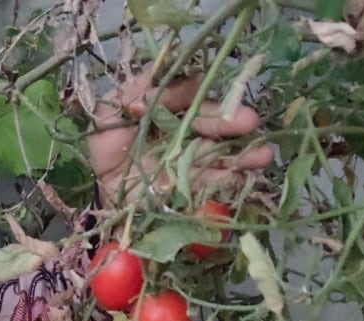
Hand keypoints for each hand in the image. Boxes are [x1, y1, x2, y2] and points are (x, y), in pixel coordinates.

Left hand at [87, 71, 274, 207]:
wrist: (99, 189)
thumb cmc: (106, 144)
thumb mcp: (113, 108)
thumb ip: (137, 90)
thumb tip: (160, 85)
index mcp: (171, 112)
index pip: (195, 103)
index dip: (209, 103)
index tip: (217, 101)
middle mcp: (187, 135)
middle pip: (212, 129)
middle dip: (232, 125)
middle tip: (251, 122)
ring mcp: (191, 165)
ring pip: (220, 157)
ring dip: (243, 156)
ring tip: (263, 155)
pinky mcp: (191, 192)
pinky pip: (212, 187)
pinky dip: (229, 183)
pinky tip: (245, 178)